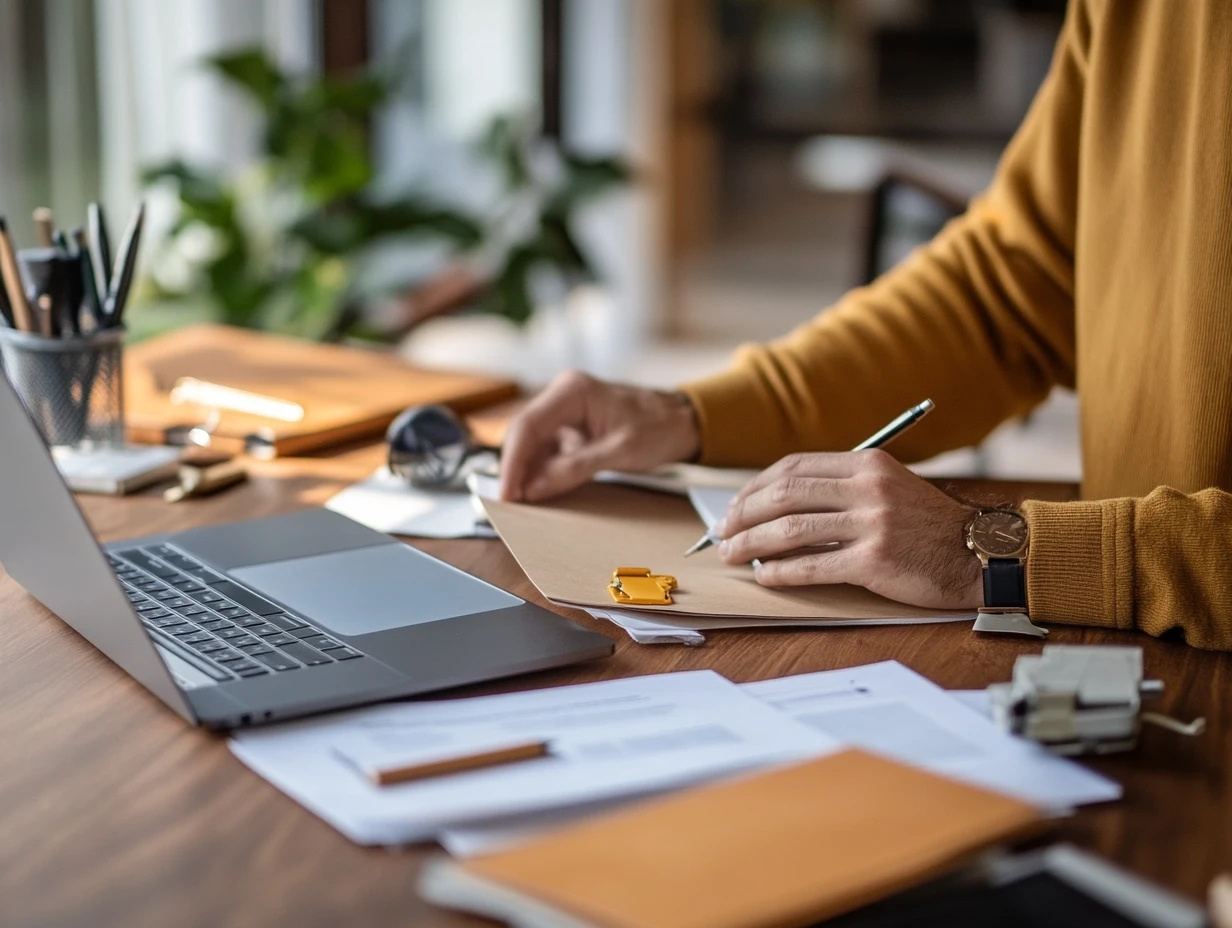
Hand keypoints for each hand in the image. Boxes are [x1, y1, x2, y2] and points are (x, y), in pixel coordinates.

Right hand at [500, 371, 700, 501]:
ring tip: (521, 503)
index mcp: (572, 390)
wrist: (683, 422)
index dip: (512, 463)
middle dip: (515, 469)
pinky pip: (547, 452)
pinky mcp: (570, 430)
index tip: (508, 493)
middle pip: (523, 435)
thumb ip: (574, 469)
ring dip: (526, 473)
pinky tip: (539, 492)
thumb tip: (534, 488)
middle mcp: (562, 396)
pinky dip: (541, 472)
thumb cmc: (659, 427)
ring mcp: (565, 413)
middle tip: (509, 503)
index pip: (527, 426)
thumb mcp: (620, 451)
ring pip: (532, 445)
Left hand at [715, 449, 981, 608]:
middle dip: (743, 516)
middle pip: (784, 495)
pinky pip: (812, 566)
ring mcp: (872, 523)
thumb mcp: (887, 488)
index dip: (754, 488)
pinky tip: (765, 576)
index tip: (735, 507)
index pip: (793, 468)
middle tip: (722, 534)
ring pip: (790, 531)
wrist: (978, 554)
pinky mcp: (875, 561)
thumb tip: (776, 505)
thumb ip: (841, 488)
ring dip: (751, 544)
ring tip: (733, 556)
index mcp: (866, 464)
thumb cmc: (927, 527)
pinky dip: (780, 572)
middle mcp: (867, 488)